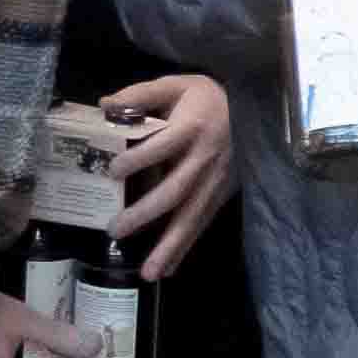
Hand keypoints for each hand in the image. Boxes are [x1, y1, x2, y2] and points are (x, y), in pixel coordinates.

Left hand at [101, 70, 235, 261]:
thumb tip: (104, 105)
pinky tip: (168, 268)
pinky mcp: (222, 193)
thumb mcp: (175, 84)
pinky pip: (202, 222)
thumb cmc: (207, 96)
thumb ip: (140, 94)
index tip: (113, 171)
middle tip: (116, 230)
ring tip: (149, 272)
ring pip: (193, 215)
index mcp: (193, 126)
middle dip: (147, 213)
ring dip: (171, 245)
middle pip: (177, 190)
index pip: (164, 145)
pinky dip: (185, 247)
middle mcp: (206, 158)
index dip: (140, 158)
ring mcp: (217, 180)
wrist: (254, 107)